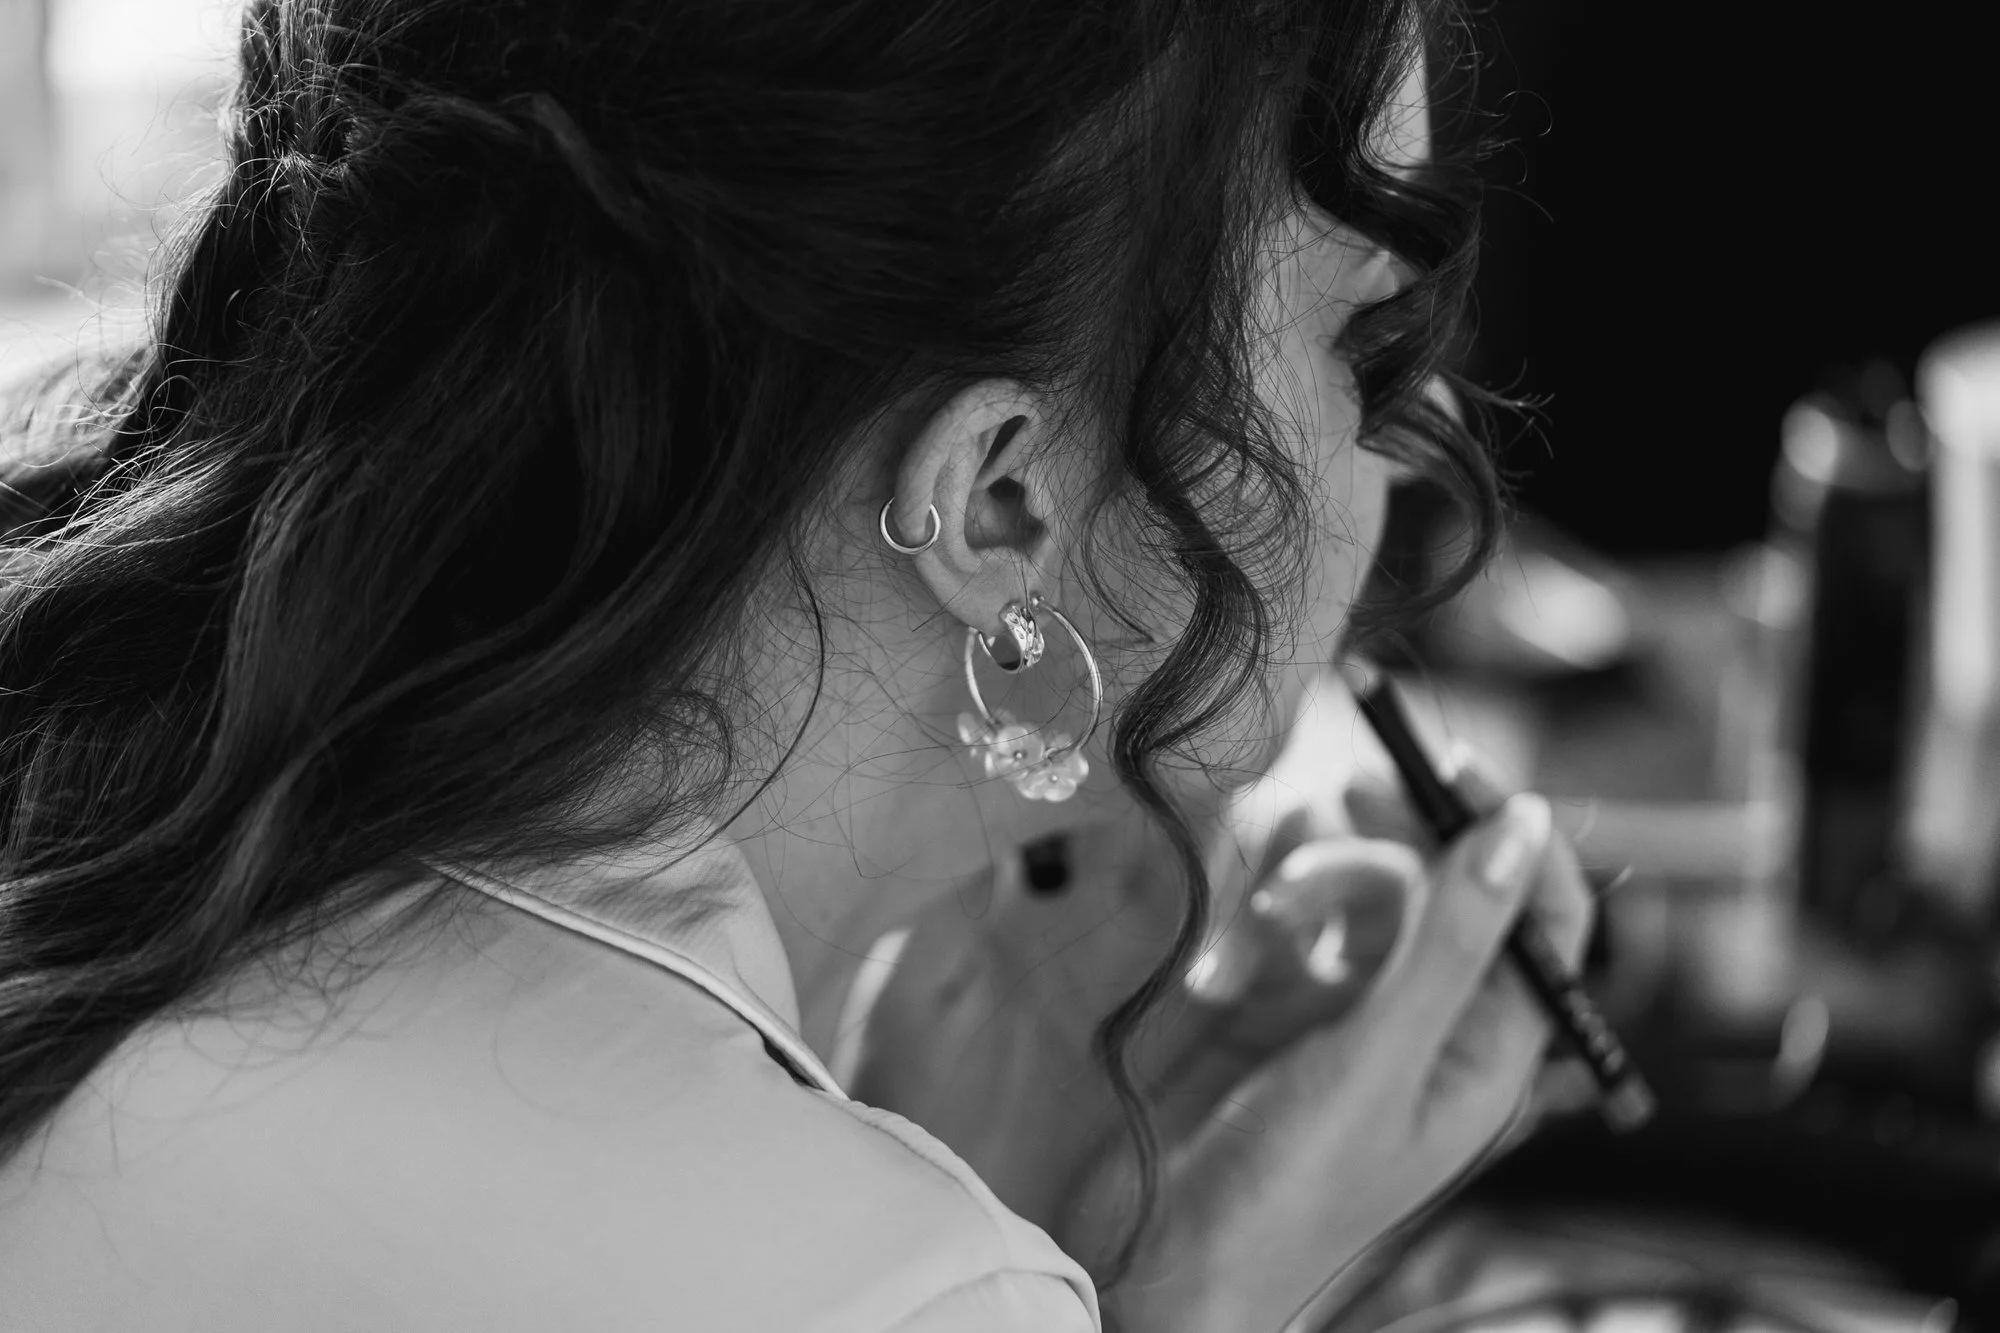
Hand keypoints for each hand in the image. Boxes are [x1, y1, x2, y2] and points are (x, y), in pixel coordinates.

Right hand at [1072, 763, 1592, 1332]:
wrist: (1159, 1264)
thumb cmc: (1286, 1195)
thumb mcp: (1377, 1061)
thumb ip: (1449, 940)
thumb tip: (1521, 828)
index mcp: (1485, 1051)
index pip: (1539, 919)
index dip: (1510, 839)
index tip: (1459, 771)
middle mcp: (1423, 1020)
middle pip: (1438, 885)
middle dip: (1391, 844)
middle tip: (1346, 798)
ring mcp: (1343, 1009)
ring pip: (1352, 891)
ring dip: (1306, 886)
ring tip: (1262, 924)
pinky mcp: (1269, 1003)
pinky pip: (1277, 920)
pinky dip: (1247, 927)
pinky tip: (1215, 976)